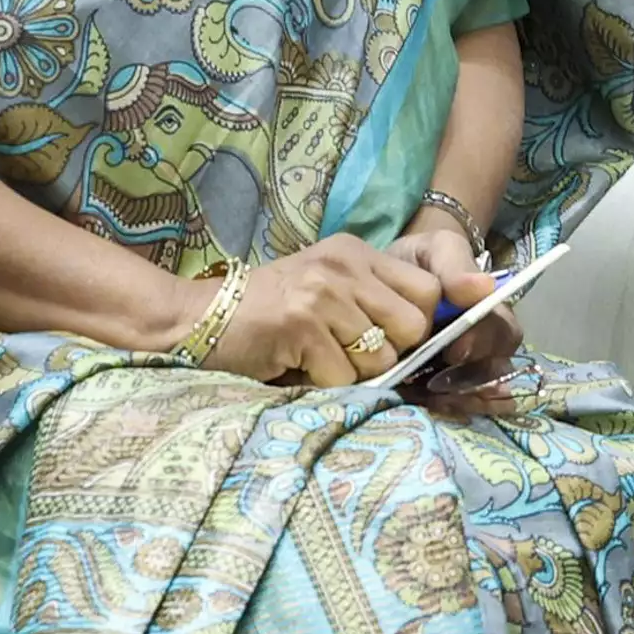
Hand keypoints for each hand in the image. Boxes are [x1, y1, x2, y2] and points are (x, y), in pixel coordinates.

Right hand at [209, 234, 443, 388]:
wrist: (198, 317)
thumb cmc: (268, 311)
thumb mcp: (328, 286)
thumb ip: (375, 299)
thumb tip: (435, 333)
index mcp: (356, 252)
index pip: (430, 289)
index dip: (420, 322)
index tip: (393, 337)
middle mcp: (344, 266)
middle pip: (414, 326)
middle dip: (390, 351)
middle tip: (350, 351)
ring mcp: (323, 294)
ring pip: (381, 357)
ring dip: (353, 371)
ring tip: (318, 355)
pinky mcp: (301, 325)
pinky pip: (344, 375)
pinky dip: (324, 382)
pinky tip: (298, 363)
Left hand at [391, 226, 520, 414]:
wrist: (385, 273)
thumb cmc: (421, 259)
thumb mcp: (439, 250)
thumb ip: (457, 267)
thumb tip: (484, 287)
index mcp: (490, 313)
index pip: (503, 335)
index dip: (484, 346)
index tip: (454, 351)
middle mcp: (483, 344)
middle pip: (494, 373)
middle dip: (471, 384)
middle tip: (439, 387)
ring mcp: (461, 367)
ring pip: (475, 394)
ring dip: (457, 401)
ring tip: (430, 400)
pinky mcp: (434, 384)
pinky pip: (447, 404)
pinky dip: (438, 408)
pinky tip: (420, 405)